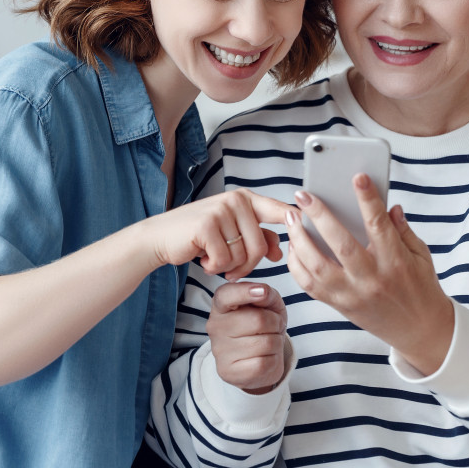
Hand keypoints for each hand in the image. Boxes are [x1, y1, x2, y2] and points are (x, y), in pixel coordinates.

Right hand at [139, 189, 291, 281]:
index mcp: (245, 198)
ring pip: (243, 255)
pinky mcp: (206, 225)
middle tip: (230, 269)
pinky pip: (225, 259)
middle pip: (260, 245)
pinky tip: (203, 259)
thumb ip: (257, 238)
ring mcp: (221, 210)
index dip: (296, 220)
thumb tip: (281, 250)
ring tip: (213, 260)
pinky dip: (214, 267)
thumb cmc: (198, 237)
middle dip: (247, 265)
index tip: (308, 224)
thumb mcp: (231, 234)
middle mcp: (235, 200)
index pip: (279, 210)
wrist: (160, 237)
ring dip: (228, 267)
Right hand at [205, 281, 288, 393]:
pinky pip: (264, 363)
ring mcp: (220, 350)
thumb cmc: (261, 327)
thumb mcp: (268, 305)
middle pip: (258, 320)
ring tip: (268, 342)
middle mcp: (215, 326)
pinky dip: (273, 360)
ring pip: (265, 343)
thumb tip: (262, 292)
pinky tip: (265, 358)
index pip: (226, 295)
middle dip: (276, 323)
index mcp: (221, 306)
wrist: (257, 360)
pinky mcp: (229, 372)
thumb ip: (266, 293)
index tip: (262, 292)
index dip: (245, 292)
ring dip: (276, 342)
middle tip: (274, 326)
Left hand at [285, 173, 454, 374]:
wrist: (420, 331)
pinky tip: (294, 246)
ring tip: (291, 218)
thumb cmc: (421, 288)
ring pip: (317, 266)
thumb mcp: (421, 256)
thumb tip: (389, 205)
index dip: (368, 200)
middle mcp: (372, 279)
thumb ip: (403, 230)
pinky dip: (297, 265)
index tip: (357, 177)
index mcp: (396, 263)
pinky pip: (309, 286)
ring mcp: (352, 295)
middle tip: (303, 194)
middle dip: (319, 216)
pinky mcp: (339, 307)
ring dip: (300, 240)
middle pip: (340, 244)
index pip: (379, 226)